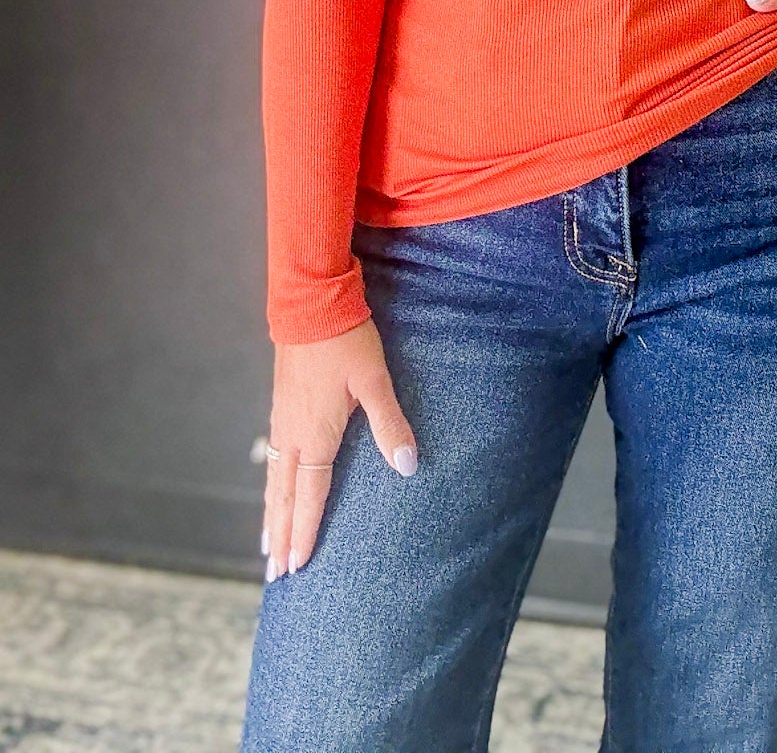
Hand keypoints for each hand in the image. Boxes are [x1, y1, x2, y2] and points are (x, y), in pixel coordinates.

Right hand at [260, 317, 417, 579]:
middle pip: (283, 496)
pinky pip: (273, 456)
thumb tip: (409, 466)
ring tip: (268, 546)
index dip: (304, 531)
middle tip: (276, 574)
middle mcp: (292, 433)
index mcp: (315, 435)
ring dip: (271, 513)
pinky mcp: (282, 403)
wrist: (310, 301)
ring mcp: (283, 418)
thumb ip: (390, 424)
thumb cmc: (345, 339)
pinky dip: (271, 483)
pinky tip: (274, 487)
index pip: (309, 496)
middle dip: (281, 536)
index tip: (296, 566)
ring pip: (273, 478)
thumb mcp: (374, 380)